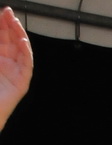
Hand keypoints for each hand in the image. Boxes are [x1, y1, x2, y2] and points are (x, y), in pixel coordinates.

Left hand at [0, 7, 31, 130]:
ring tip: (15, 23)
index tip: (2, 12)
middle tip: (8, 12)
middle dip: (10, 26)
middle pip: (12, 41)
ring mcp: (15, 72)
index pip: (2, 37)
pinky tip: (22, 41)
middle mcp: (7, 64)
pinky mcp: (22, 83)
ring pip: (21, 50)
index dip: (2, 24)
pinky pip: (27, 65)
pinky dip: (26, 52)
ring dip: (19, 36)